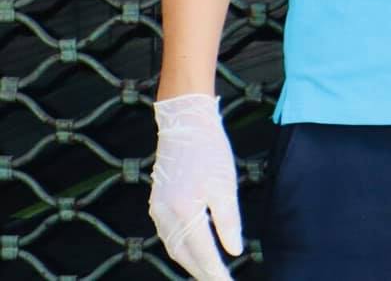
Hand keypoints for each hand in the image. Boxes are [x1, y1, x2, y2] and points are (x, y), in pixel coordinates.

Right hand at [149, 95, 242, 280]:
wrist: (185, 124)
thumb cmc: (210, 151)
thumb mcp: (226, 185)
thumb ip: (229, 221)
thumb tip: (234, 251)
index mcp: (185, 211)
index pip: (202, 253)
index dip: (216, 272)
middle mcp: (166, 215)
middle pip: (184, 256)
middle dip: (203, 272)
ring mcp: (158, 210)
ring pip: (174, 247)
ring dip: (191, 263)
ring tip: (210, 273)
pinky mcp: (157, 204)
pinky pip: (168, 235)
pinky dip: (182, 248)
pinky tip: (194, 251)